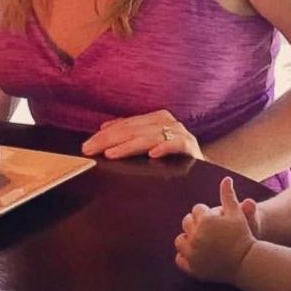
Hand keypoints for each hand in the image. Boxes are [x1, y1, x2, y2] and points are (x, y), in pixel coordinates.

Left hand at [80, 110, 202, 159]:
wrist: (204, 172)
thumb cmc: (171, 158)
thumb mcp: (147, 144)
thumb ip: (129, 135)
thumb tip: (103, 127)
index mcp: (155, 118)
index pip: (124, 125)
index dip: (104, 135)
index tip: (86, 146)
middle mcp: (167, 122)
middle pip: (133, 129)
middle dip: (109, 140)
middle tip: (90, 150)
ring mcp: (180, 133)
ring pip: (149, 136)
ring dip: (129, 146)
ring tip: (111, 154)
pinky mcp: (192, 146)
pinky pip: (177, 144)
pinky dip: (165, 147)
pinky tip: (152, 155)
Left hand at [174, 176, 255, 282]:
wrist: (247, 262)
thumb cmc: (243, 235)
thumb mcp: (237, 214)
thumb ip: (228, 195)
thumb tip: (226, 178)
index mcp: (205, 221)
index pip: (197, 210)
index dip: (207, 214)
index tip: (215, 220)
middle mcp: (196, 237)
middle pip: (186, 223)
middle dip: (195, 224)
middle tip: (208, 230)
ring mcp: (193, 254)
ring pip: (180, 240)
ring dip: (187, 239)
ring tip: (200, 240)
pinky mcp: (193, 268)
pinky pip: (180, 259)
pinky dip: (184, 256)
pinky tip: (195, 253)